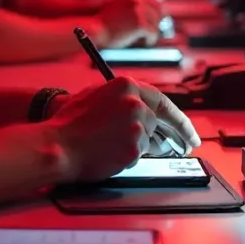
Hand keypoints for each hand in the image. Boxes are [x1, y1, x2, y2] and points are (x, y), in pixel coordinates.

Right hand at [48, 77, 200, 183]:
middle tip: (187, 144)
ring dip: (139, 146)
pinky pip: (138, 155)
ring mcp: (136, 126)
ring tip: (115, 146)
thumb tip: (141, 105)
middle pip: (158, 121)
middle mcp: (135, 103)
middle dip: (169, 134)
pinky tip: (110, 155)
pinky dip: (128, 157)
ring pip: (149, 140)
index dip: (176, 116)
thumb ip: (121, 97)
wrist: (57, 145)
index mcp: (125, 86)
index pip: (161, 100)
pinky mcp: (134, 148)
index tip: (186, 128)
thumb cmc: (70, 123)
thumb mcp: (95, 95)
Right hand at [95, 0, 162, 47]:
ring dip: (152, 30)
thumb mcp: (115, 1)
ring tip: (146, 38)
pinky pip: (153, 33)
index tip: (154, 19)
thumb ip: (132, 1)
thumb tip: (158, 7)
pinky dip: (150, 39)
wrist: (90, 29)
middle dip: (156, 20)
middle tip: (153, 30)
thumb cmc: (100, 18)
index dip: (153, 10)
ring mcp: (138, 8)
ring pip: (156, 22)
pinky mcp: (140, 22)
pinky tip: (146, 42)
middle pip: (157, 8)